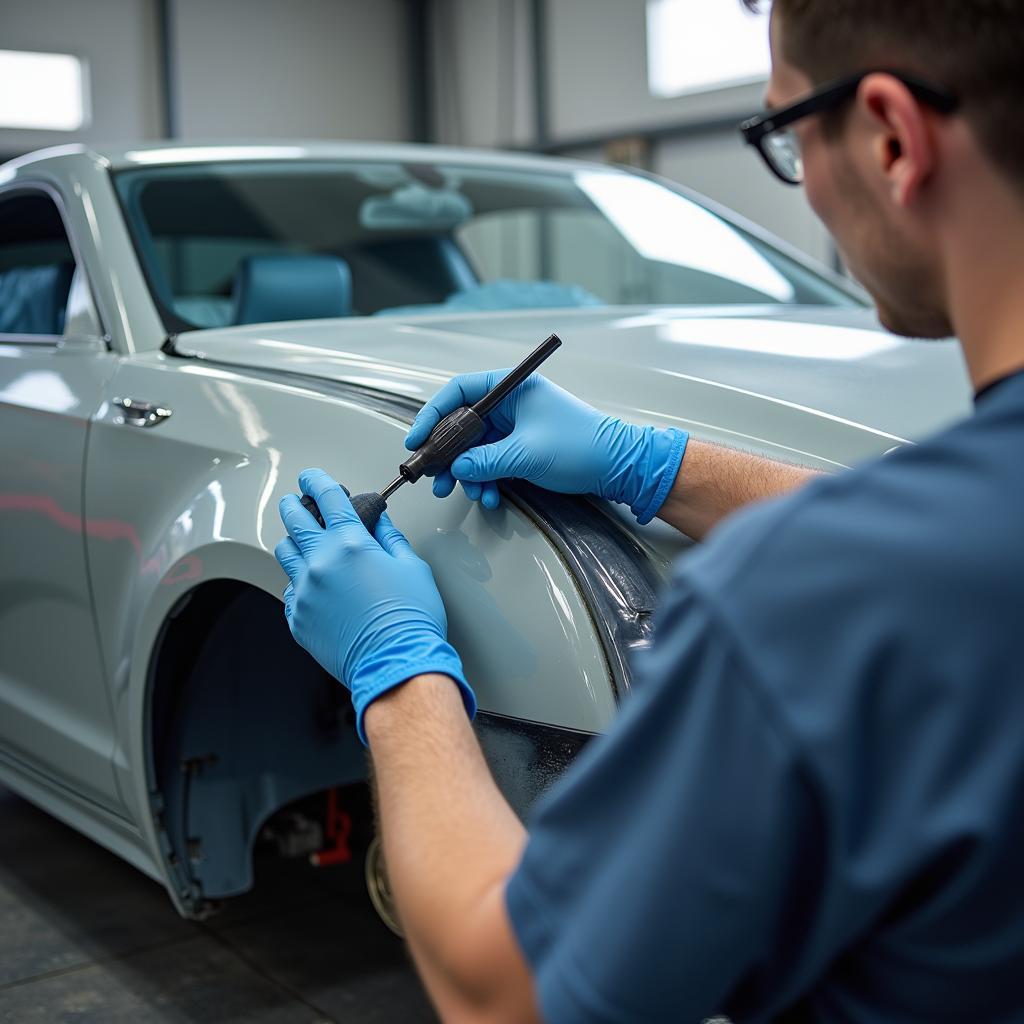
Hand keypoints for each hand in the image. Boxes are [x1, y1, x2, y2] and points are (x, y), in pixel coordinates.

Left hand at [275, 468, 475, 743]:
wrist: (397, 665)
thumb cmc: (411, 620)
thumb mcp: (410, 567)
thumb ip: (389, 537)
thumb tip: (378, 520)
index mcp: (350, 544)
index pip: (326, 498)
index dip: (317, 481)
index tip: (311, 477)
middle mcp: (320, 563)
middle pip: (293, 520)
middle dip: (293, 504)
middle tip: (296, 501)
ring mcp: (304, 592)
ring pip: (284, 553)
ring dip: (293, 541)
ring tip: (304, 543)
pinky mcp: (298, 618)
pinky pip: (289, 590)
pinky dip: (299, 581)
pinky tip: (315, 585)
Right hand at [405, 372, 687, 523]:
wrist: (621, 468)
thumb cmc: (584, 446)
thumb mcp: (526, 454)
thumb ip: (485, 461)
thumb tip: (456, 469)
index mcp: (511, 388)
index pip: (459, 391)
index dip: (433, 414)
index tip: (418, 440)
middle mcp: (511, 404)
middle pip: (462, 423)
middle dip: (447, 454)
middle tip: (434, 476)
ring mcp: (516, 427)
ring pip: (475, 448)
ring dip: (467, 473)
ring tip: (462, 493)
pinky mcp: (522, 448)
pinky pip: (492, 462)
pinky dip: (486, 480)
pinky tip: (489, 497)